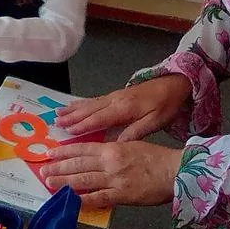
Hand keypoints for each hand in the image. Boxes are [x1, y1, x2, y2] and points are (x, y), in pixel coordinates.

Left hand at [41, 141, 180, 208]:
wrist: (175, 171)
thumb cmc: (156, 157)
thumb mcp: (130, 145)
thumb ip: (111, 149)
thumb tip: (95, 153)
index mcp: (111, 148)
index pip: (81, 148)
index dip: (64, 151)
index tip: (50, 153)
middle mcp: (109, 162)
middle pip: (78, 164)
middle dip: (58, 167)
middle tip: (43, 170)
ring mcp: (114, 179)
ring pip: (83, 180)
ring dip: (64, 182)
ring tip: (50, 183)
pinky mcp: (122, 195)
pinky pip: (99, 198)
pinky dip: (84, 199)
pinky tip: (72, 200)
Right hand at [55, 75, 190, 140]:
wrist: (172, 84)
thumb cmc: (165, 105)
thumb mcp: (155, 122)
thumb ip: (136, 132)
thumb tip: (117, 144)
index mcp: (125, 108)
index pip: (101, 118)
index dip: (84, 125)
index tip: (69, 131)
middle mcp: (115, 100)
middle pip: (90, 109)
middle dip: (73, 117)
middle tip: (57, 123)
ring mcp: (114, 96)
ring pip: (90, 103)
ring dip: (73, 109)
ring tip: (58, 115)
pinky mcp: (115, 95)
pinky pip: (94, 99)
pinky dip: (81, 103)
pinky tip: (73, 105)